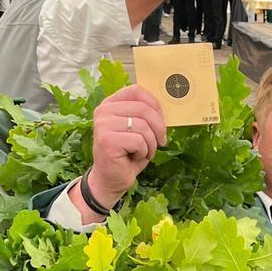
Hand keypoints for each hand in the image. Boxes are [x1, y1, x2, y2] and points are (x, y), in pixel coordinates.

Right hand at [85, 85, 166, 209]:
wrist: (111, 179)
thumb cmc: (128, 153)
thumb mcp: (138, 129)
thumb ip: (146, 114)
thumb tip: (168, 103)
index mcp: (110, 104)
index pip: (136, 91)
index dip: (154, 104)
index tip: (161, 120)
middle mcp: (103, 111)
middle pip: (143, 109)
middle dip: (158, 127)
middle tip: (160, 141)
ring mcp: (103, 125)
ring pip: (143, 126)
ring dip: (151, 143)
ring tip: (143, 152)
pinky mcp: (107, 140)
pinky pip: (139, 141)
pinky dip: (144, 152)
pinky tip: (134, 158)